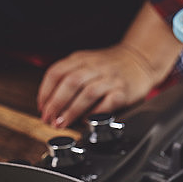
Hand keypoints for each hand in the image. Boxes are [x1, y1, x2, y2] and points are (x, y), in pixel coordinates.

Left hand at [37, 43, 157, 127]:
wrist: (140, 59)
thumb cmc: (110, 66)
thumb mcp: (86, 63)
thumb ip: (68, 77)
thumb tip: (48, 103)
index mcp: (82, 59)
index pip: (57, 72)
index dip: (45, 91)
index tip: (42, 107)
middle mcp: (96, 67)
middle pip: (71, 82)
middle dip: (56, 103)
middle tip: (49, 119)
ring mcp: (110, 79)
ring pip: (88, 93)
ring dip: (71, 110)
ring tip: (62, 123)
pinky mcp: (124, 91)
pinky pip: (108, 102)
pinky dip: (95, 113)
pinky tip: (87, 120)